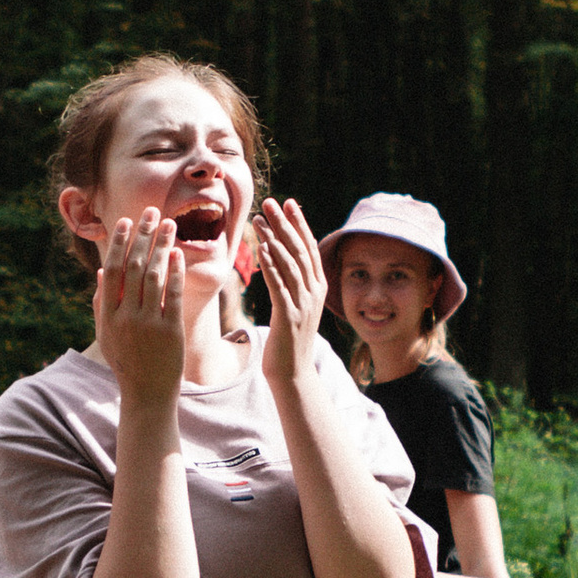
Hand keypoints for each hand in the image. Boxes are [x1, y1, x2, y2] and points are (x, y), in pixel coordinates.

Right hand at [94, 213, 187, 407]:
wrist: (147, 395)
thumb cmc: (126, 363)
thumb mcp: (106, 335)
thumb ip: (101, 304)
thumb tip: (101, 272)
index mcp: (108, 315)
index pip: (112, 270)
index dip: (118, 243)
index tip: (125, 221)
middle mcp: (126, 317)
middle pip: (133, 266)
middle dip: (143, 235)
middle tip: (151, 212)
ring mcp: (148, 324)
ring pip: (154, 275)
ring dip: (161, 245)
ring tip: (169, 224)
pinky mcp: (170, 331)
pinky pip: (174, 294)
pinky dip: (176, 271)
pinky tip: (178, 253)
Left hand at [251, 197, 328, 390]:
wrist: (293, 375)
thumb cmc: (289, 341)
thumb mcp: (296, 307)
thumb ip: (293, 284)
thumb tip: (282, 260)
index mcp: (317, 288)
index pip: (308, 248)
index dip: (299, 224)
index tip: (288, 203)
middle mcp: (314, 293)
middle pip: (300, 250)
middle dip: (285, 224)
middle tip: (271, 202)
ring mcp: (304, 305)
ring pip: (290, 265)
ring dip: (275, 239)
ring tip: (260, 220)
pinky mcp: (290, 317)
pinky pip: (281, 286)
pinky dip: (272, 266)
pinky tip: (263, 249)